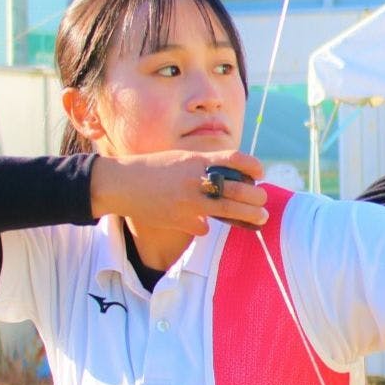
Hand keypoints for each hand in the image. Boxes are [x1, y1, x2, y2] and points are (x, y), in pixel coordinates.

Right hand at [90, 150, 268, 235]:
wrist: (121, 183)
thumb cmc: (154, 169)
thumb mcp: (182, 159)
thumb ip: (206, 165)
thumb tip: (235, 176)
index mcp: (196, 160)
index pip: (235, 159)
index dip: (253, 166)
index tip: (260, 173)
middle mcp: (195, 179)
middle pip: (238, 189)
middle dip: (257, 197)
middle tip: (263, 202)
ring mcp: (187, 201)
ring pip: (229, 210)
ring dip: (249, 215)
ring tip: (260, 217)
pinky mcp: (178, 219)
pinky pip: (202, 226)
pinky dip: (205, 226)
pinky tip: (203, 223)